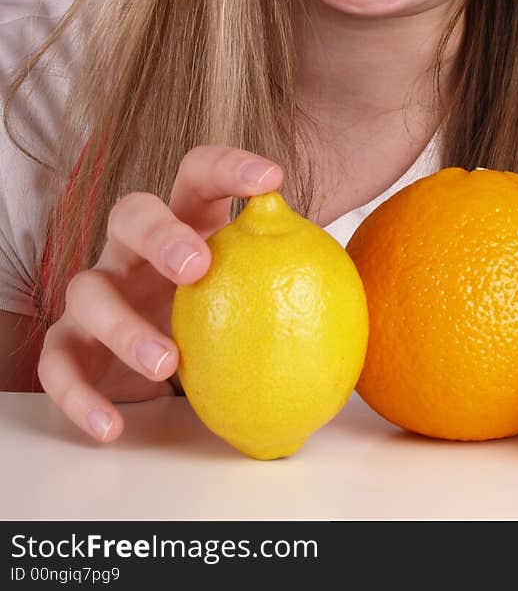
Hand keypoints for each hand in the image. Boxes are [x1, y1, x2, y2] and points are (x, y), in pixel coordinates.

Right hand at [37, 146, 282, 442]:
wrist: (168, 368)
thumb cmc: (232, 316)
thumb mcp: (269, 291)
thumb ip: (308, 279)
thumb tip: (384, 280)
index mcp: (189, 223)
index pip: (200, 174)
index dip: (229, 165)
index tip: (272, 177)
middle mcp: (136, 250)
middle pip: (132, 211)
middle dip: (161, 231)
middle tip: (197, 264)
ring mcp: (102, 293)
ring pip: (87, 289)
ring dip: (123, 324)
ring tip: (168, 363)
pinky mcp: (72, 346)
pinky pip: (59, 364)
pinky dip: (79, 395)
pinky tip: (111, 424)